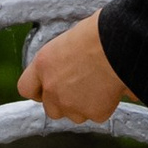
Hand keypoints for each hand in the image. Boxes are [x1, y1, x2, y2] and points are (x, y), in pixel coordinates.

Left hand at [20, 10, 134, 126]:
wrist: (121, 43)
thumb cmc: (100, 32)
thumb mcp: (71, 40)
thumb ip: (63, 60)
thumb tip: (73, 69)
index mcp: (43, 64)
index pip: (26, 88)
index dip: (38, 90)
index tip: (49, 87)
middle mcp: (52, 87)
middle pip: (51, 109)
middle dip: (64, 102)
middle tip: (81, 88)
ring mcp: (72, 103)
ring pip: (75, 115)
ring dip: (84, 106)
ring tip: (100, 85)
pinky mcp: (94, 112)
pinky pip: (97, 114)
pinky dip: (105, 106)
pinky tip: (112, 88)